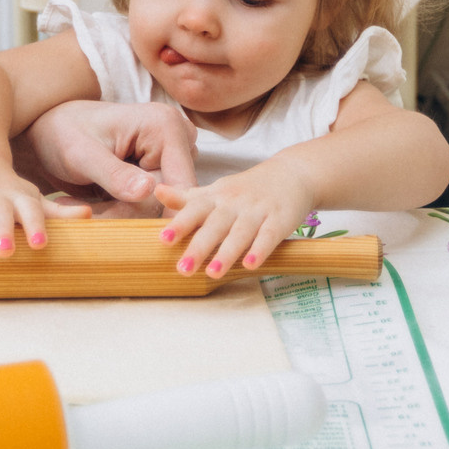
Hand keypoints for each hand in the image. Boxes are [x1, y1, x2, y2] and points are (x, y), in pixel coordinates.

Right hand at [0, 161, 87, 255]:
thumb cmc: (7, 189)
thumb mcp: (31, 197)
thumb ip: (57, 212)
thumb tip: (89, 216)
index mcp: (19, 196)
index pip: (30, 210)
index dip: (35, 225)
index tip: (39, 243)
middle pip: (0, 211)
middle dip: (3, 229)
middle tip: (6, 252)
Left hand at [19, 99, 199, 211]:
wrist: (50, 130)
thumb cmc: (62, 132)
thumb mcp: (82, 154)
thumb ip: (114, 174)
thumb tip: (148, 192)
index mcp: (165, 126)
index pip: (182, 182)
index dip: (165, 213)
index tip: (136, 235)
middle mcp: (175, 140)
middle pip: (170, 197)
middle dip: (130, 213)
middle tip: (90, 215)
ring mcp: (168, 157)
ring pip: (157, 205)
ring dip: (121, 213)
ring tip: (85, 207)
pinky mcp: (158, 172)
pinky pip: (147, 204)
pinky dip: (120, 210)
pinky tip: (92, 204)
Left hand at [154, 160, 316, 280]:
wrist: (291, 174)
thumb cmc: (247, 189)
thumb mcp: (215, 190)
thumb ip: (186, 197)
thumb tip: (156, 191)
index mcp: (216, 197)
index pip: (195, 209)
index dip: (179, 224)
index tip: (162, 239)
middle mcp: (234, 203)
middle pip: (215, 225)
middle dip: (199, 247)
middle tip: (182, 269)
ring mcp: (257, 211)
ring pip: (240, 233)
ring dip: (227, 253)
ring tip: (212, 274)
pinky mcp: (280, 220)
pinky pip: (269, 236)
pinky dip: (260, 250)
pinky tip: (250, 265)